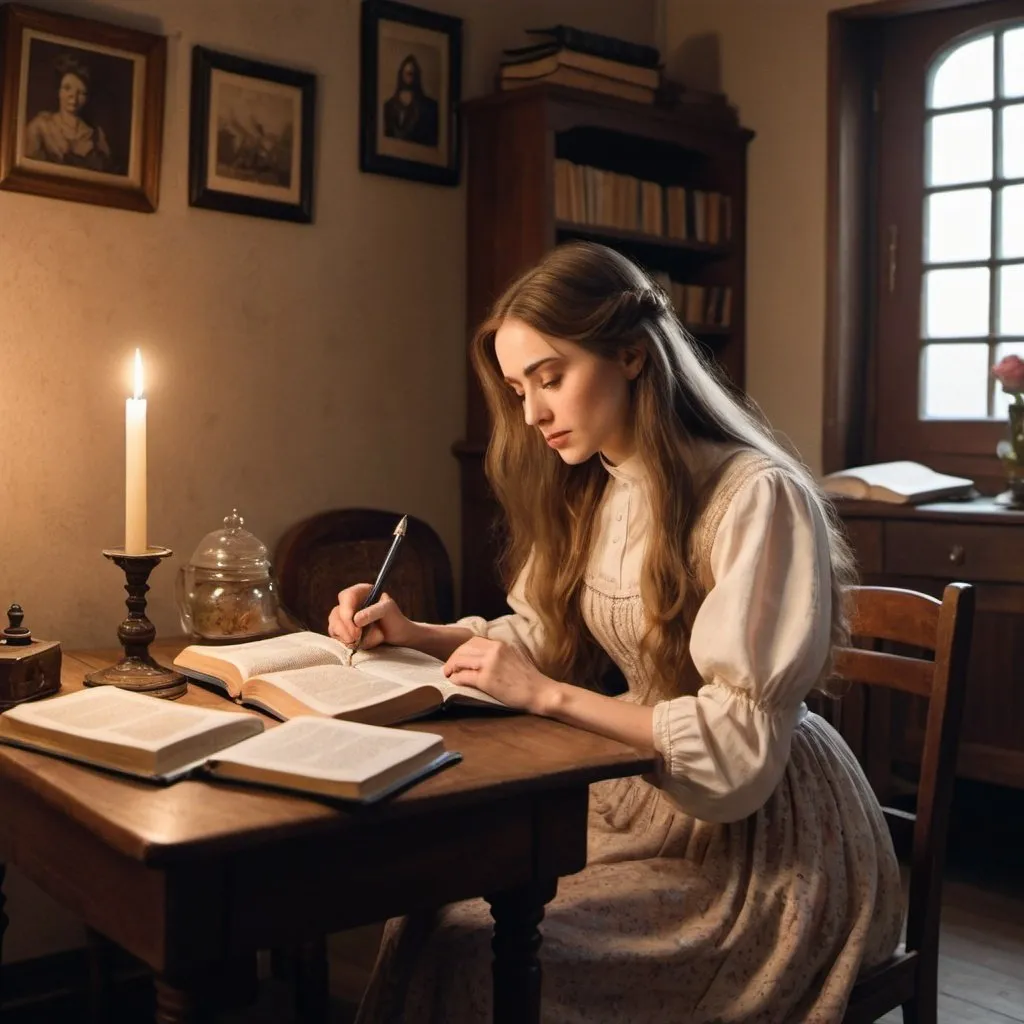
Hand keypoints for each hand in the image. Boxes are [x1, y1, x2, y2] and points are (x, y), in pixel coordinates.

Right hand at [327, 584, 413, 649]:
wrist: (397, 635)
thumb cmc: (394, 619)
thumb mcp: (388, 611)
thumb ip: (373, 612)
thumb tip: (356, 620)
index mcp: (360, 592)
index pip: (346, 597)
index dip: (347, 610)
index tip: (354, 623)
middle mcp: (350, 604)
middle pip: (336, 613)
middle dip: (345, 627)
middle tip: (356, 638)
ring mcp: (344, 618)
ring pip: (334, 626)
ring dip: (346, 636)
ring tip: (359, 642)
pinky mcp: (343, 631)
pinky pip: (337, 637)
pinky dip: (347, 642)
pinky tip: (359, 644)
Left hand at [443, 636, 559, 715]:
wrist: (541, 692)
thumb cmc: (530, 679)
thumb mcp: (515, 656)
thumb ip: (499, 653)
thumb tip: (482, 656)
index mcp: (500, 644)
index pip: (473, 641)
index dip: (462, 650)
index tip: (459, 659)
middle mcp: (494, 650)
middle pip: (464, 649)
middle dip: (453, 658)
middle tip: (449, 668)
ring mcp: (489, 664)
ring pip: (460, 660)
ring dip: (451, 667)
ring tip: (449, 674)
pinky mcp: (486, 679)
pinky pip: (464, 676)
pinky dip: (456, 678)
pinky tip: (454, 681)